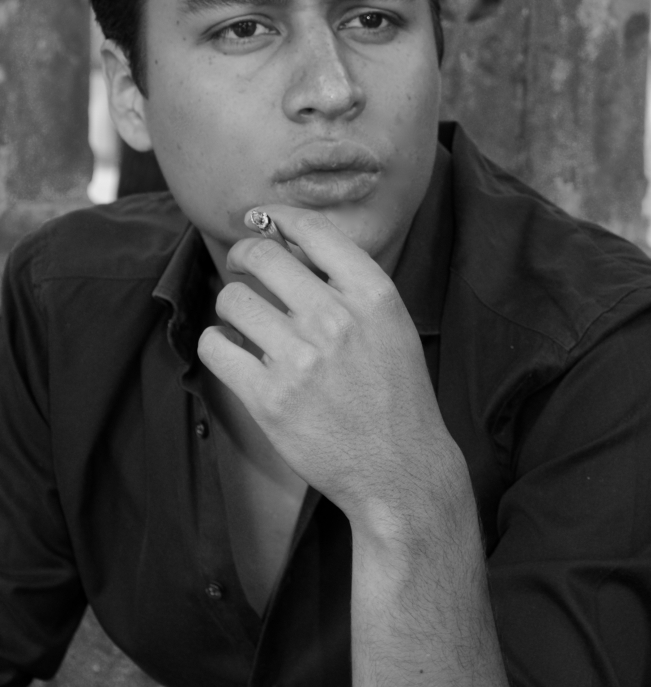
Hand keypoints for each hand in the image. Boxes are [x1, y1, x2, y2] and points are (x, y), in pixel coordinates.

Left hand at [198, 206, 464, 534]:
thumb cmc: (395, 395)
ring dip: (231, 305)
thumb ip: (349, 284)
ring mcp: (300, 360)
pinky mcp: (268, 398)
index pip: (311, 229)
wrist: (400, 470)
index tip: (261, 220)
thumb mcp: (392, 325)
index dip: (277, 217)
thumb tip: (289, 242)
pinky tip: (234, 352)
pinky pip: (214, 347)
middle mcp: (335, 320)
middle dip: (243, 255)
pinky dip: (217, 344)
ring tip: (245, 321)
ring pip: (231, 299)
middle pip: (261, 256)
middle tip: (240, 266)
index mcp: (372, 295)